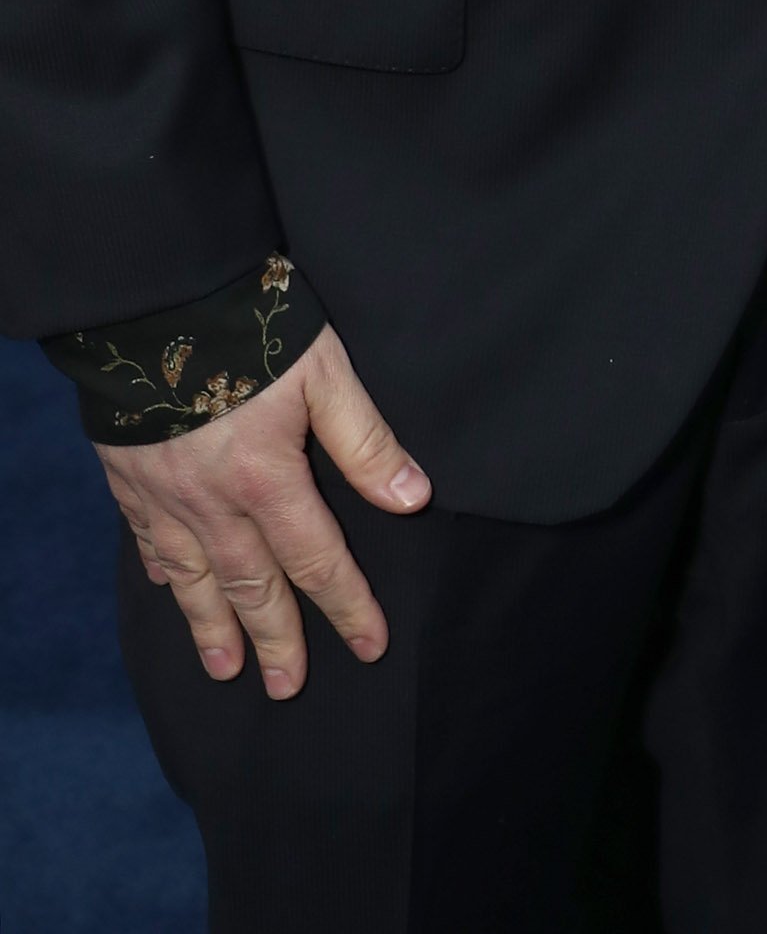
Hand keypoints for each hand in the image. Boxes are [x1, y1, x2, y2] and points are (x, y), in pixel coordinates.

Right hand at [97, 324, 429, 697]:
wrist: (155, 301)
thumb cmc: (252, 327)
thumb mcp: (324, 373)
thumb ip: (365, 440)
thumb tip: (413, 498)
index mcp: (266, 480)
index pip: (317, 560)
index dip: (347, 606)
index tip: (370, 645)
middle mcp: (211, 502)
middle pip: (251, 585)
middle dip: (276, 639)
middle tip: (289, 688)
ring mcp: (164, 494)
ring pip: (194, 578)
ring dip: (213, 626)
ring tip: (226, 668)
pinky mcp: (130, 476)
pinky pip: (150, 540)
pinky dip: (164, 572)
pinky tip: (171, 590)